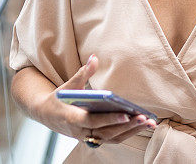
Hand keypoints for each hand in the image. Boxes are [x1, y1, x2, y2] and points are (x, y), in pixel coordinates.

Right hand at [34, 54, 156, 143]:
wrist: (45, 114)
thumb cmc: (59, 98)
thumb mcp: (68, 85)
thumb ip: (82, 73)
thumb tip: (94, 57)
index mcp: (72, 118)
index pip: (92, 121)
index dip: (109, 119)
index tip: (126, 114)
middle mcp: (79, 131)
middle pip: (105, 132)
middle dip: (126, 126)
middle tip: (144, 118)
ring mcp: (86, 137)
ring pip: (111, 138)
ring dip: (131, 132)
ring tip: (149, 123)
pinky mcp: (93, 138)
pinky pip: (112, 139)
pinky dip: (127, 133)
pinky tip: (142, 125)